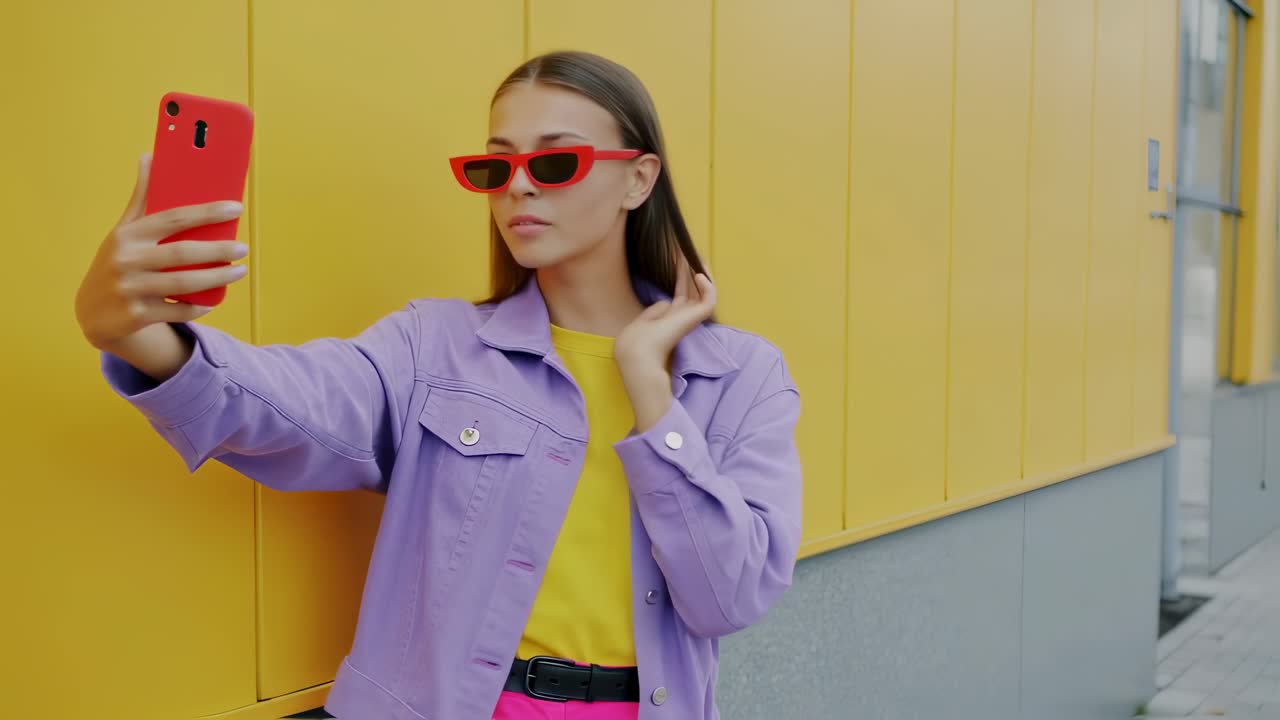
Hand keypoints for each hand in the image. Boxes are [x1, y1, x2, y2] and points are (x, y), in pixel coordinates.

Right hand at [74, 153, 249, 351]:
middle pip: (182, 253)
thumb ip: (141, 198)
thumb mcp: (123, 231)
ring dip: (217, 278)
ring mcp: (130, 289)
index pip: (173, 218)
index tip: (236, 208)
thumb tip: (149, 156)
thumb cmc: (117, 262)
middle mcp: (127, 260)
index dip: (207, 212)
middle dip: (218, 250)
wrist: (92, 312)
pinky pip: (178, 311)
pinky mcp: (136, 315)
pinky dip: (198, 307)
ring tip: (239, 271)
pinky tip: (213, 301)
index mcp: (128, 235)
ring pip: (183, 283)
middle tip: (243, 248)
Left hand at [615, 255, 715, 430]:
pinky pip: (709, 300)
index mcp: (669, 318)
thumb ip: (657, 309)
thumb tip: (667, 300)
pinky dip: (708, 287)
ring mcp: (691, 318)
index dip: (680, 274)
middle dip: (691, 268)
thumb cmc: (635, 339)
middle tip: (688, 249)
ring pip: (704, 291)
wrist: (637, 353)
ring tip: (695, 256)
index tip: (677, 257)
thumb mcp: (644, 318)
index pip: (680, 292)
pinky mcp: (696, 319)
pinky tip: (698, 275)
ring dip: (702, 272)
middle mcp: (682, 317)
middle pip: (692, 288)